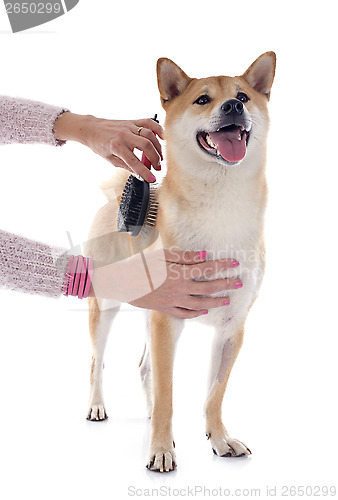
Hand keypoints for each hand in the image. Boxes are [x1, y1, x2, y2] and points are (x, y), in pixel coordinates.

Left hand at [53, 112, 163, 182]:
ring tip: (159, 157)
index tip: (152, 179)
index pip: (134, 162)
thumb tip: (139, 172)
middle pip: (146, 146)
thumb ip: (126, 165)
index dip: (145, 172)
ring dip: (158, 147)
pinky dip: (158, 129)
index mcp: (116, 146)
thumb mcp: (111, 159)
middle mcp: (124, 135)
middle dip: (155, 159)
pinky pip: (148, 122)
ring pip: (150, 135)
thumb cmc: (99, 144)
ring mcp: (129, 126)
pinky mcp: (132, 121)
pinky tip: (162, 138)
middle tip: (157, 168)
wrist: (91, 128)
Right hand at [88, 250, 241, 318]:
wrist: (121, 282)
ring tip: (226, 300)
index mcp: (179, 273)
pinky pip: (185, 314)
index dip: (223, 266)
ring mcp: (173, 302)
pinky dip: (196, 313)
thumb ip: (184, 256)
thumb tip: (204, 255)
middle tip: (239, 283)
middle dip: (226, 285)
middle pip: (208, 288)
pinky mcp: (165, 309)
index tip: (236, 263)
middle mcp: (179, 289)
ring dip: (215, 302)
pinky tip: (203, 310)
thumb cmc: (140, 264)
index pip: (207, 268)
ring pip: (200, 305)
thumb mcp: (162, 255)